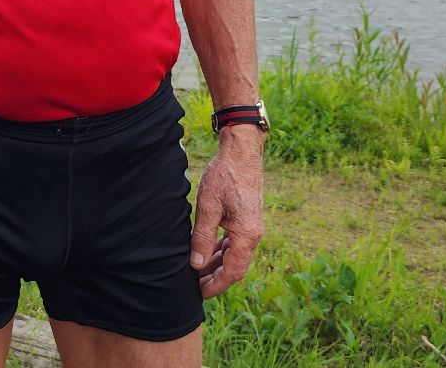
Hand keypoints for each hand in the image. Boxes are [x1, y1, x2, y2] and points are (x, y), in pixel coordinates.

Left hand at [191, 127, 264, 298]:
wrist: (241, 152)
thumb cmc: (224, 175)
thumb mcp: (208, 206)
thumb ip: (202, 237)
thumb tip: (196, 264)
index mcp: (246, 234)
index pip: (232, 272)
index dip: (216, 285)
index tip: (199, 293)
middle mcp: (253, 235)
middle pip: (235, 267)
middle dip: (215, 279)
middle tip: (193, 285)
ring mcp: (251, 228)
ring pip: (235, 256)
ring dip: (217, 265)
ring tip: (196, 271)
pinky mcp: (247, 220)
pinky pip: (235, 243)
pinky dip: (222, 251)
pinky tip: (207, 253)